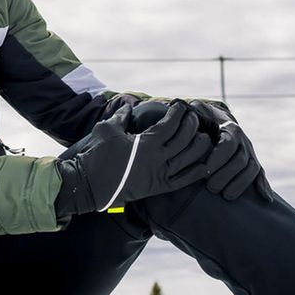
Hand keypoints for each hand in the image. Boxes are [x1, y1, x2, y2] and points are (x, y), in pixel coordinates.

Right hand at [54, 101, 211, 218]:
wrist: (88, 185)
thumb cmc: (96, 154)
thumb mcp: (107, 129)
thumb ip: (122, 115)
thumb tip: (130, 105)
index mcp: (145, 143)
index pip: (170, 124)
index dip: (178, 112)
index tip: (180, 105)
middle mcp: (156, 159)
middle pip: (184, 139)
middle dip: (191, 125)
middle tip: (192, 118)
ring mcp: (159, 175)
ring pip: (189, 159)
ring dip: (199, 146)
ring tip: (202, 137)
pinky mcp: (158, 188)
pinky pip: (183, 181)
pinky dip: (196, 173)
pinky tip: (205, 165)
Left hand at [187, 100, 271, 200]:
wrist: (216, 120)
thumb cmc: (201, 119)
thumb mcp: (196, 113)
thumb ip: (191, 113)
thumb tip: (179, 110)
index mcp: (230, 128)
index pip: (228, 144)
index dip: (218, 158)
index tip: (206, 169)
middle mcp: (243, 141)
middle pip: (240, 160)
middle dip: (226, 175)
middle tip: (211, 187)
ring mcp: (249, 152)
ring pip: (251, 169)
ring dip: (240, 184)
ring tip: (226, 196)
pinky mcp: (252, 163)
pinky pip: (259, 174)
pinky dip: (264, 185)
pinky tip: (266, 199)